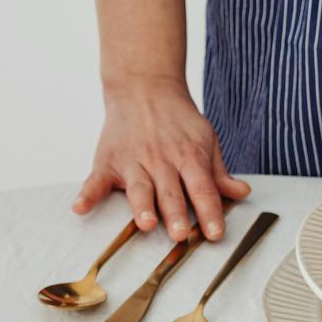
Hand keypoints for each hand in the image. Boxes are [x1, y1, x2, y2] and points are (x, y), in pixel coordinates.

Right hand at [73, 76, 249, 241]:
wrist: (143, 87)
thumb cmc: (177, 119)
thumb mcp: (205, 139)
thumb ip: (218, 171)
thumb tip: (240, 193)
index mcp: (189, 156)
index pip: (202, 188)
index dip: (210, 212)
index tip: (215, 234)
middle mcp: (161, 160)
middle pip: (171, 192)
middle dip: (176, 214)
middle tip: (181, 235)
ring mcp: (133, 161)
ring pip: (139, 188)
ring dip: (142, 206)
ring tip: (147, 223)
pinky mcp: (108, 162)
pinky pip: (95, 181)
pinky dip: (87, 194)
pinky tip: (80, 208)